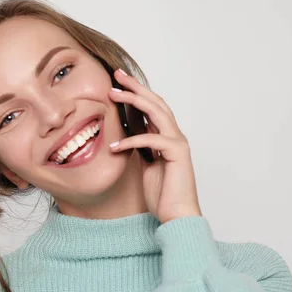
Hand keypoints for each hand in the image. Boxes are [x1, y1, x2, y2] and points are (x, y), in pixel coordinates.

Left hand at [108, 69, 202, 223]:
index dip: (136, 93)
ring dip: (134, 101)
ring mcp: (178, 143)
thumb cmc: (163, 194)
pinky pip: (152, 140)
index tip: (118, 83)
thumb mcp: (146, 165)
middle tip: (116, 76)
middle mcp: (175, 136)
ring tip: (114, 94)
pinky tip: (115, 145)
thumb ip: (140, 148)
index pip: (151, 108)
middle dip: (135, 87)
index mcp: (167, 138)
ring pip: (157, 112)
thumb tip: (126, 135)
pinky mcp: (177, 154)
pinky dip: (132, 140)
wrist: (177, 215)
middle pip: (155, 102)